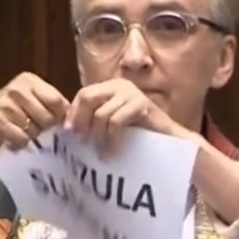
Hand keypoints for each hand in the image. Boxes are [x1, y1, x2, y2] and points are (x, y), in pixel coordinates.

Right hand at [0, 72, 69, 157]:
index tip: (57, 130)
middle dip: (46, 131)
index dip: (61, 119)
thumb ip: (51, 107)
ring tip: (21, 136)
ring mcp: (6, 102)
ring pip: (36, 129)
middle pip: (49, 117)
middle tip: (35, 135)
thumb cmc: (7, 119)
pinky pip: (22, 138)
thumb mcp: (30, 105)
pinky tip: (12, 141)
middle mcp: (17, 87)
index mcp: (29, 80)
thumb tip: (78, 118)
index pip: (58, 101)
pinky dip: (20, 145)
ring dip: (32, 139)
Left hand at [63, 78, 177, 156]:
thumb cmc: (141, 136)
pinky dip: (112, 140)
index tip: (69, 134)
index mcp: (110, 87)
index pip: (83, 94)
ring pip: (101, 114)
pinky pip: (116, 121)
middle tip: (82, 142)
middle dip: (82, 121)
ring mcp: (131, 93)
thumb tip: (68, 127)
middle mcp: (119, 85)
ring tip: (101, 153)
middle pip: (88, 97)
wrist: (170, 141)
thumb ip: (94, 120)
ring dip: (98, 137)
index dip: (74, 114)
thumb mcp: (112, 124)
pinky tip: (112, 152)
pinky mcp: (142, 104)